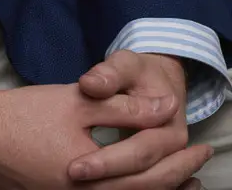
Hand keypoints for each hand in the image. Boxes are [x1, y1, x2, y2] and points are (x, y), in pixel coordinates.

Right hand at [0, 80, 192, 189]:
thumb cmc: (25, 115)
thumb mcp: (77, 102)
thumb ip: (124, 106)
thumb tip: (166, 106)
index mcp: (92, 178)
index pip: (148, 173)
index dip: (176, 158)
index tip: (196, 142)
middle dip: (176, 177)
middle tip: (200, 159)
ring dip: (160, 189)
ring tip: (186, 179)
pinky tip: (143, 182)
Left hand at [69, 50, 213, 187]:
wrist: (159, 81)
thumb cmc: (139, 73)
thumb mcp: (125, 64)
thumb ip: (109, 74)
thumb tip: (90, 85)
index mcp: (169, 129)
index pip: (138, 152)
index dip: (107, 162)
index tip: (74, 167)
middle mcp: (171, 152)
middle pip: (140, 177)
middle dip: (106, 179)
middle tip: (71, 175)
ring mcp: (165, 163)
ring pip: (142, 186)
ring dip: (111, 187)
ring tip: (77, 186)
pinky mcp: (153, 168)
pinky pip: (141, 185)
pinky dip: (120, 187)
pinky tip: (92, 188)